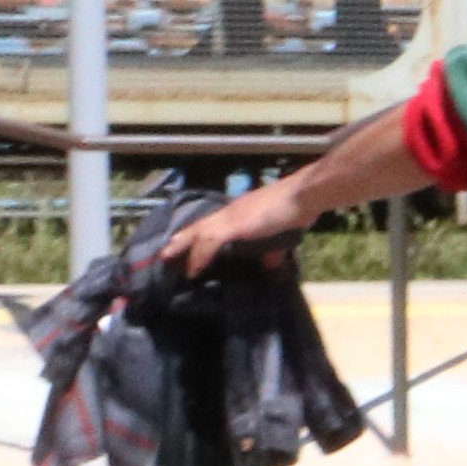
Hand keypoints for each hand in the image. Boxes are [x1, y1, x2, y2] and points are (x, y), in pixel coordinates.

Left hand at [155, 182, 302, 278]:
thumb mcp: (282, 233)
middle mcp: (230, 212)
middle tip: (164, 254)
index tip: (184, 246)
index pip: (212, 224)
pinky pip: (208, 242)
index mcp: (240, 212)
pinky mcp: (232, 225)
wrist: (302, 195)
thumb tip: (270, 265)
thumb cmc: (296, 209)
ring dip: (181, 247)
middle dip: (180, 240)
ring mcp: (230, 217)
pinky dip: (199, 256)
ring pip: (197, 233)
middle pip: (198, 227)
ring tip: (167, 260)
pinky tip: (193, 270)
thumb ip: (274, 250)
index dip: (197, 235)